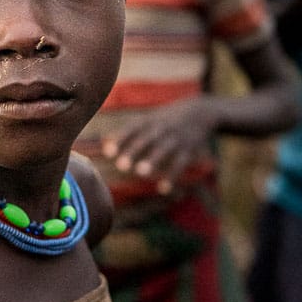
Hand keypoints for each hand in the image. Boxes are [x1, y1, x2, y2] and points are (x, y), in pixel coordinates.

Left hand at [101, 100, 217, 194]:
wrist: (199, 112)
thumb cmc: (164, 120)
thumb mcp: (148, 120)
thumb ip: (127, 133)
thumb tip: (102, 144)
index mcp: (148, 121)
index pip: (132, 129)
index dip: (120, 140)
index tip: (107, 152)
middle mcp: (161, 129)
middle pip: (146, 139)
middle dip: (134, 151)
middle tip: (121, 165)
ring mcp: (176, 139)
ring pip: (164, 150)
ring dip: (153, 160)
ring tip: (140, 172)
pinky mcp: (189, 150)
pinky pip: (180, 164)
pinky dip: (173, 176)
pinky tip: (163, 189)